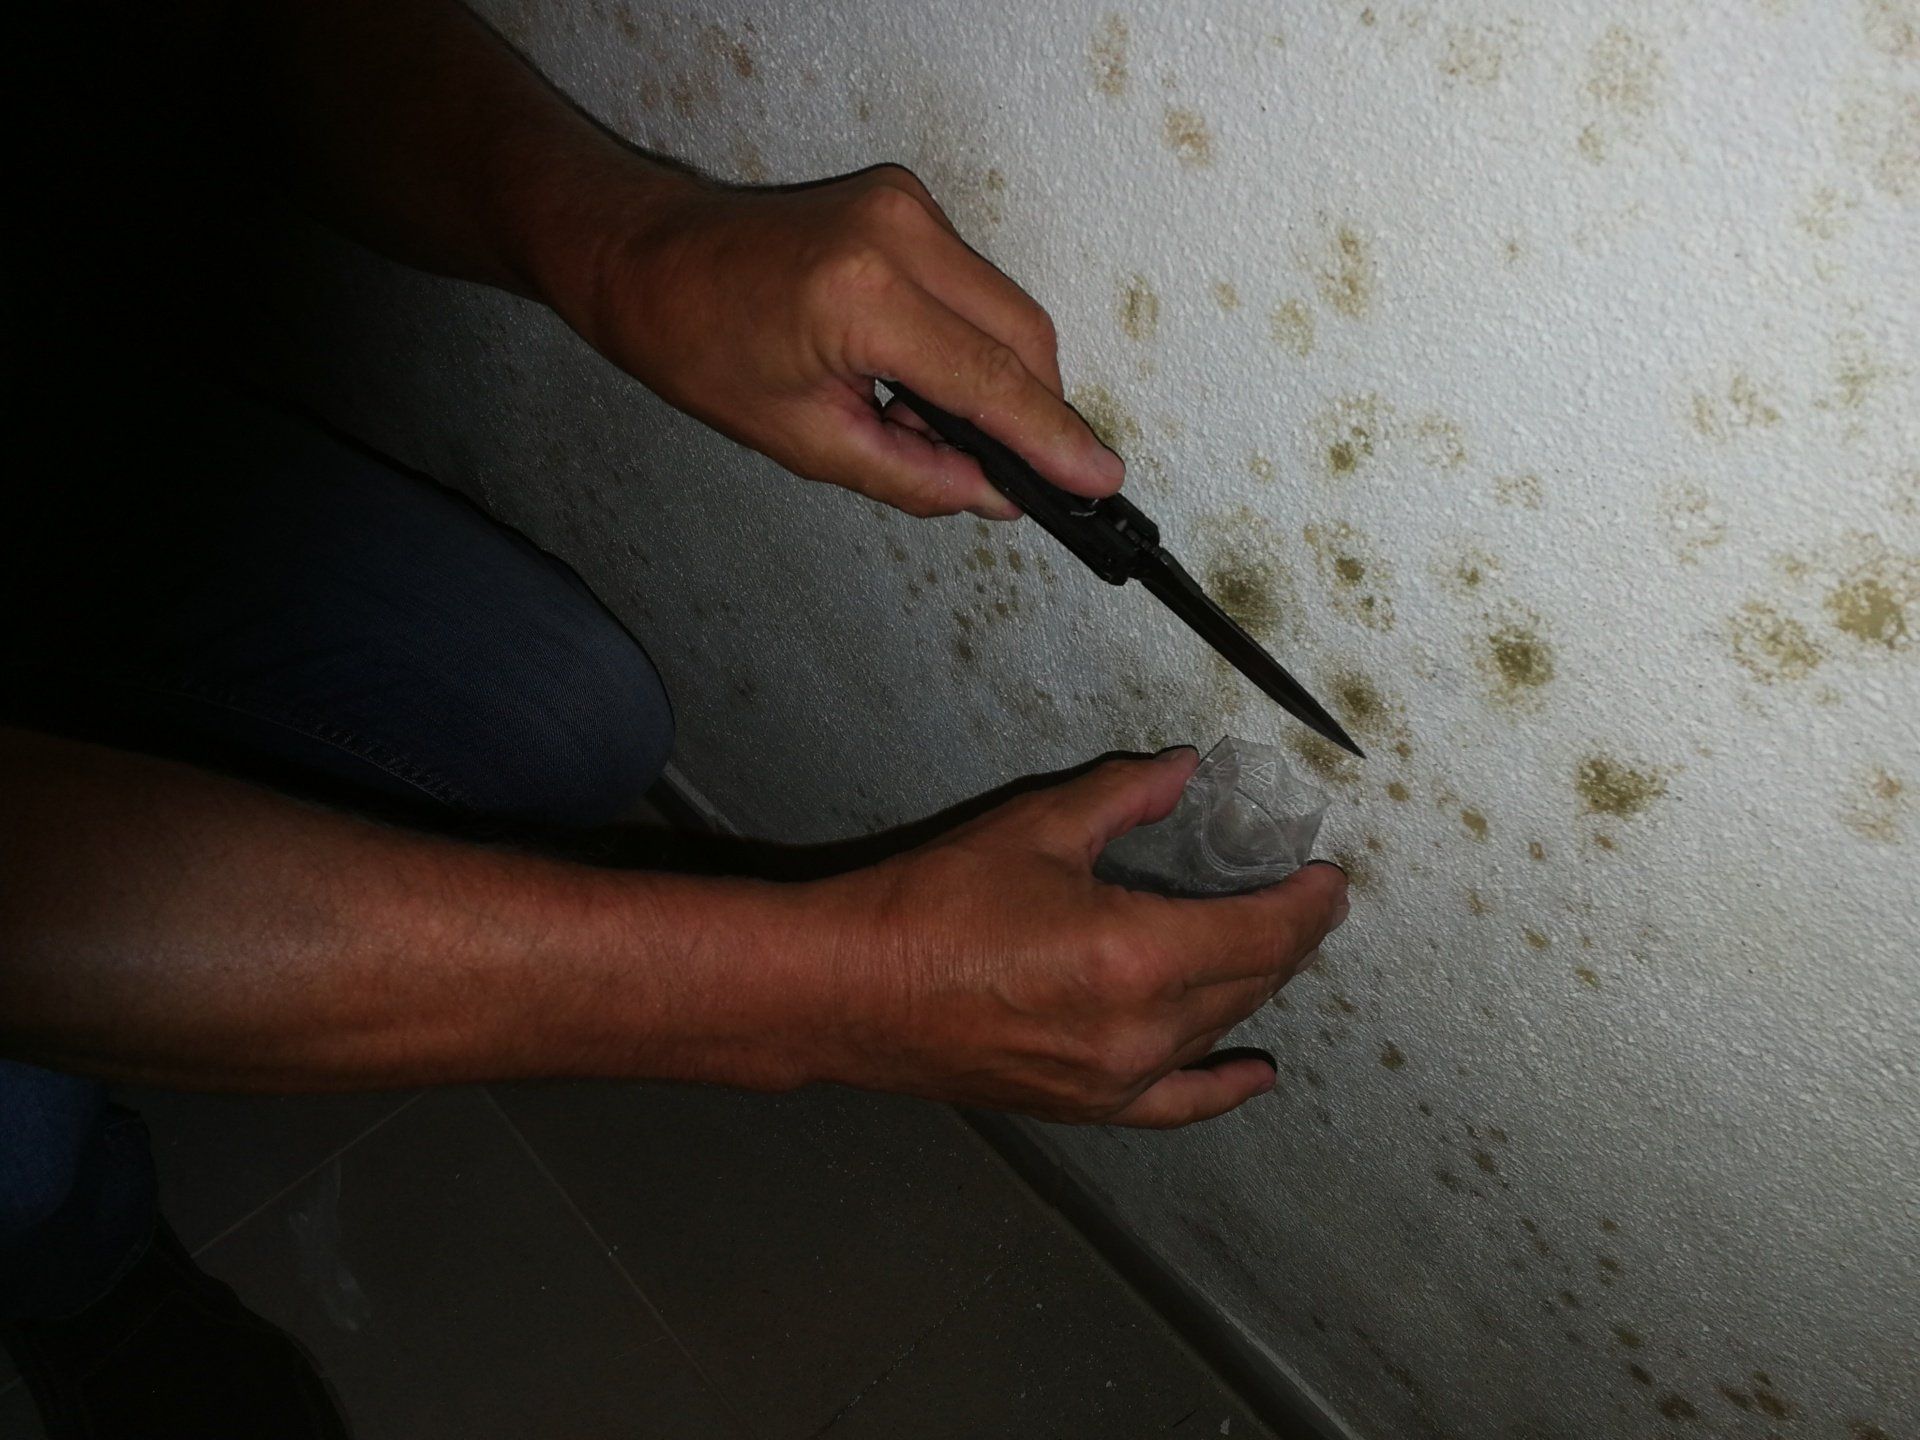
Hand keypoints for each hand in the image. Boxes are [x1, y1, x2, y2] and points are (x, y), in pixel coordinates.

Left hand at [544, 162, 1123, 518]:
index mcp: (862, 295)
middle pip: (1023, 335)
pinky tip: (908, 378)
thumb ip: (912, 474)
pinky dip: (965, 341)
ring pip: (1004, 310)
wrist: (646, 259)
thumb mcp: (804, 439)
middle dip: (1030, 410)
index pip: (991, 380)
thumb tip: (993, 493)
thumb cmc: (698, 344)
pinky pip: (972, 286)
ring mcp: (905, 205)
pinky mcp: (905, 201)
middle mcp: (896, 233)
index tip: (1098, 479)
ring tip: (914, 421)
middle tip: (1007, 473)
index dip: (1052, 438)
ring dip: (991, 379)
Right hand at [791, 750, 1350, 1126]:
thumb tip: (1183, 772)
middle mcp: (1141, 1030)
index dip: (1307, 906)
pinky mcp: (1083, 1105)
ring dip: (1255, 988)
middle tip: (1306, 901)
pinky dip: (1220, 1087)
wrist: (850, 990)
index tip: (1330, 880)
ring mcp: (1114, 1079)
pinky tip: (1253, 1073)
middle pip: (1250, 983)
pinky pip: (1176, 1103)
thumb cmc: (931, 906)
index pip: (1261, 933)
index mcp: (1136, 955)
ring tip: (1272, 950)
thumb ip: (1124, 798)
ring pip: (1217, 1031)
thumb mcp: (1036, 829)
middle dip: (1289, 939)